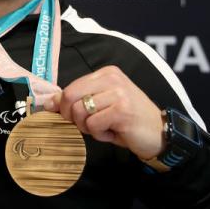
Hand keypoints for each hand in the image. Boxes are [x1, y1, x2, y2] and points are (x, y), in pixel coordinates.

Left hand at [44, 66, 165, 159]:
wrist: (159, 133)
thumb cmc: (128, 120)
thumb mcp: (102, 105)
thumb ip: (78, 100)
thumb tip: (49, 102)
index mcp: (106, 73)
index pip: (70, 87)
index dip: (64, 106)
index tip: (69, 117)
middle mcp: (112, 79)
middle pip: (70, 97)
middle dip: (73, 117)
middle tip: (87, 126)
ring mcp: (118, 93)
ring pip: (80, 112)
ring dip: (88, 128)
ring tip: (104, 128)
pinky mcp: (122, 110)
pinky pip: (93, 125)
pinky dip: (99, 135)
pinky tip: (113, 133)